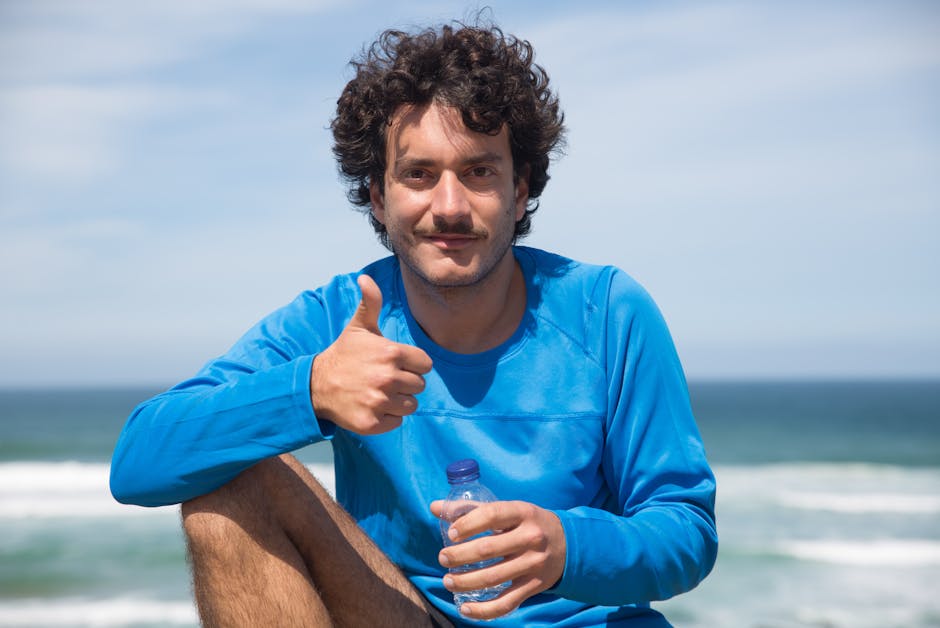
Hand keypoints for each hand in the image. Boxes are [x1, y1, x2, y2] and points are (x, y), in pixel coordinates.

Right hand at [310, 274, 432, 434]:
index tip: (395, 364)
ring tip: (378, 392)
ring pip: (411, 405)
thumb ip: (371, 303)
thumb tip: (365, 278)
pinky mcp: (373, 423)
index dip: (413, 364)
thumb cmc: (344, 354)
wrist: (316, 385)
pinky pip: (397, 422)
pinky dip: (388, 417)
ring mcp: (379, 402)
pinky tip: (372, 406)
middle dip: (406, 383)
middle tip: (384, 378)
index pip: (425, 365)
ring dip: (398, 401)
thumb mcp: (358, 327)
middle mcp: (387, 378)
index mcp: (391, 354)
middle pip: (419, 386)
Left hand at [429, 500, 566, 619]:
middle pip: (488, 549)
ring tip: (448, 580)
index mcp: (523, 512)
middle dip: (460, 556)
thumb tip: (434, 507)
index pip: (492, 515)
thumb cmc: (527, 523)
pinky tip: (464, 608)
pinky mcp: (534, 586)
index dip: (468, 524)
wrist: (567, 543)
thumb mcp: (507, 510)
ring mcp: (533, 563)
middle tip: (443, 558)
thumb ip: (471, 509)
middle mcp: (530, 537)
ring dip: (465, 582)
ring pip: (493, 578)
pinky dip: (483, 610)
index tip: (451, 534)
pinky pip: (506, 602)